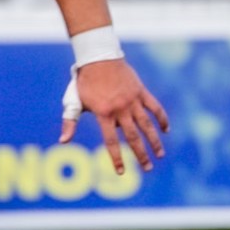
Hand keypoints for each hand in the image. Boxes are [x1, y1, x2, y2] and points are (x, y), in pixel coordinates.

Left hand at [60, 58, 168, 173]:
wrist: (98, 57)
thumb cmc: (84, 81)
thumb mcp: (73, 101)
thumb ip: (70, 122)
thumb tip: (63, 141)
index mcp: (103, 114)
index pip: (111, 142)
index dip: (117, 158)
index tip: (121, 172)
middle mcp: (120, 109)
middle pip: (133, 137)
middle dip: (141, 155)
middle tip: (148, 169)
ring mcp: (132, 101)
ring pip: (147, 125)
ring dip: (154, 141)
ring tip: (160, 155)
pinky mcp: (141, 92)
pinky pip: (155, 107)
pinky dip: (161, 118)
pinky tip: (166, 130)